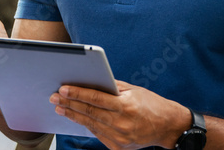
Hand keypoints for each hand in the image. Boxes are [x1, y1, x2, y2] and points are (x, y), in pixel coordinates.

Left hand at [50, 80, 190, 149]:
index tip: (63, 89)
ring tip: (61, 108)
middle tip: (55, 98)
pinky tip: (78, 118)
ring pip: (91, 125)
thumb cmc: (152, 105)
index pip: (95, 99)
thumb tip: (91, 81)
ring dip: (74, 116)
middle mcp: (122, 124)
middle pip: (89, 113)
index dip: (77, 94)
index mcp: (126, 106)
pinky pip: (98, 134)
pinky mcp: (118, 148)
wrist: (168, 127)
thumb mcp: (134, 90)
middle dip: (69, 104)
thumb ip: (112, 87)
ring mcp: (119, 138)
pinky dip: (87, 125)